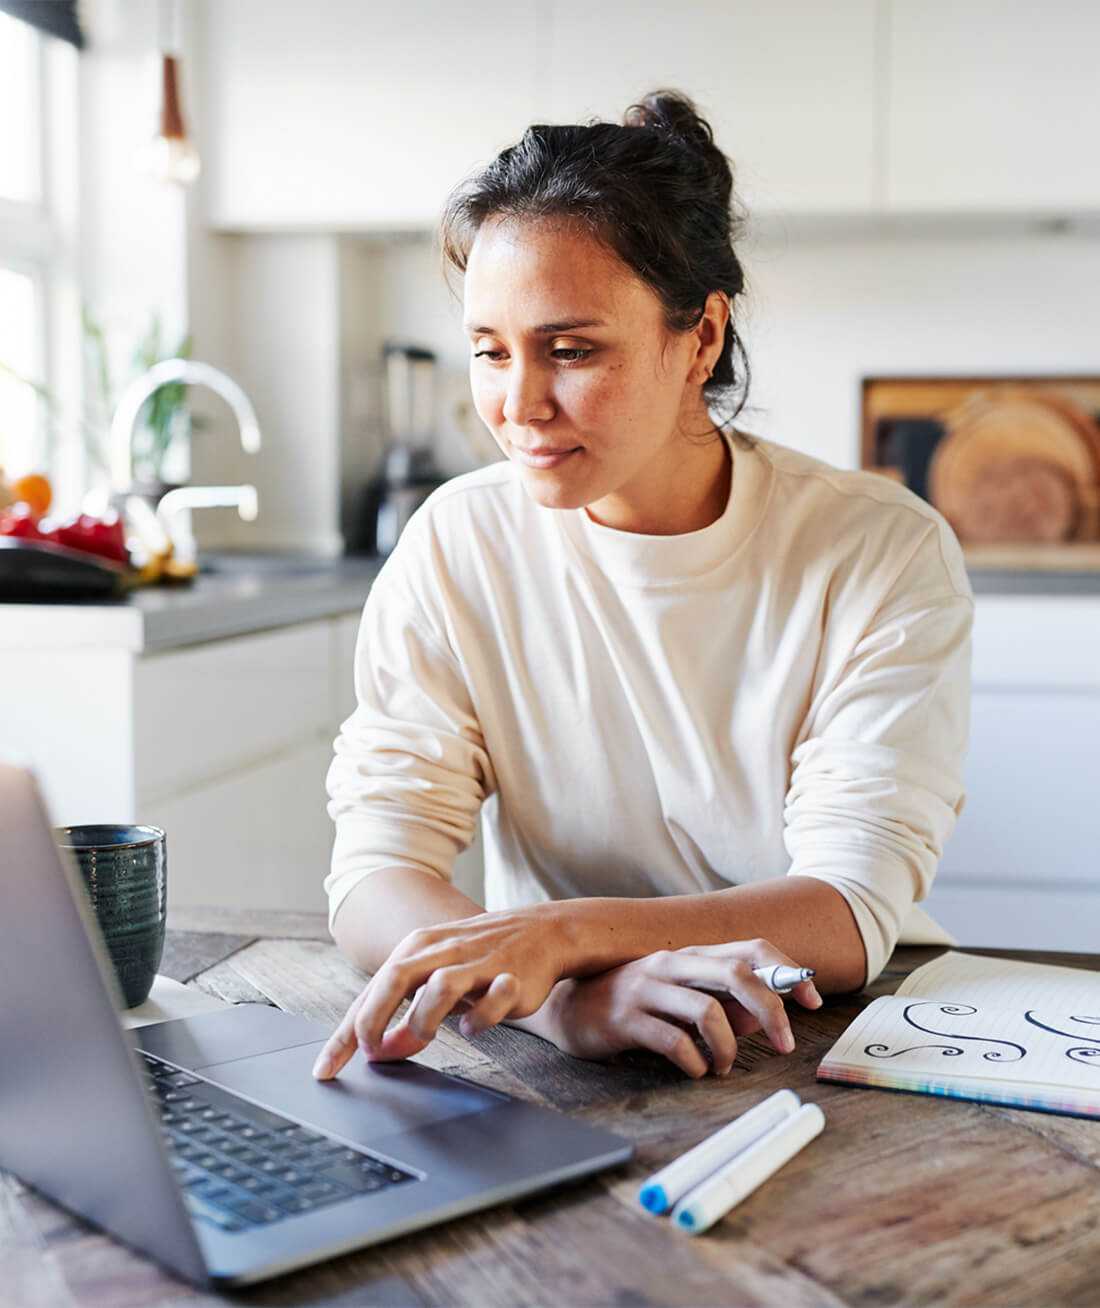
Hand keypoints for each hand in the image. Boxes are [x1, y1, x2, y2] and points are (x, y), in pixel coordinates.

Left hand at [312, 906, 571, 1077]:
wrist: (543, 932)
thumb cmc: (480, 961)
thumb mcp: (438, 982)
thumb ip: (408, 1015)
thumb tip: (382, 1052)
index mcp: (416, 948)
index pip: (370, 992)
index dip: (345, 1034)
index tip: (325, 1070)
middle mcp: (441, 950)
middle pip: (394, 979)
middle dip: (372, 1021)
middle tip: (371, 1055)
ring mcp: (476, 961)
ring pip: (438, 987)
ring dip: (423, 1021)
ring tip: (423, 1038)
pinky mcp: (509, 976)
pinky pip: (489, 1003)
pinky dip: (477, 1021)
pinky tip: (473, 1027)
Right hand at [543, 938, 822, 1078]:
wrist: (567, 1008)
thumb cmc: (632, 1004)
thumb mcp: (680, 997)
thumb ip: (721, 1003)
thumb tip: (759, 1018)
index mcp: (690, 955)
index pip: (751, 949)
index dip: (788, 971)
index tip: (812, 1001)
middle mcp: (671, 964)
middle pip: (736, 973)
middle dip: (770, 1009)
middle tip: (784, 1044)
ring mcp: (647, 988)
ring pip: (707, 1011)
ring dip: (728, 1047)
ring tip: (724, 1066)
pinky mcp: (625, 1018)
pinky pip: (673, 1041)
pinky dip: (694, 1062)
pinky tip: (694, 1070)